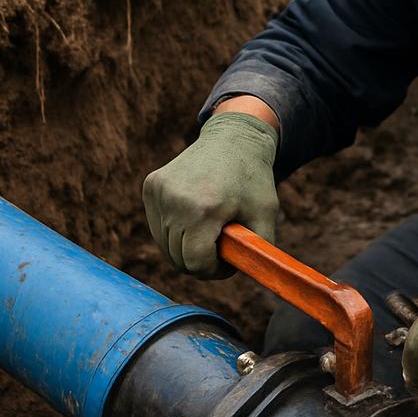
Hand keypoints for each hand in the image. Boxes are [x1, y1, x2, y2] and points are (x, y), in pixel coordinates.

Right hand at [142, 112, 278, 277]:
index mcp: (205, 209)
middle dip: (201, 261)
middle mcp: (176, 200)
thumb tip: (248, 279)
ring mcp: (159, 191)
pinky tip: (194, 212)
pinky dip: (176, 229)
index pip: (195, 264)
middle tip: (221, 245)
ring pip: (165, 246)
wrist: (234, 137)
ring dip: (186, 246)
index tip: (228, 260)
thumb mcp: (266, 216)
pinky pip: (158, 227)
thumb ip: (257, 252)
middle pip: (178, 259)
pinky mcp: (151, 186)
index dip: (214, 271)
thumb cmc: (253, 180)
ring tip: (209, 229)